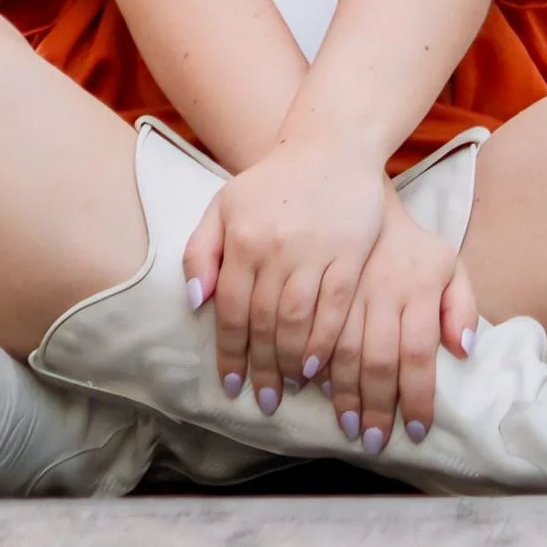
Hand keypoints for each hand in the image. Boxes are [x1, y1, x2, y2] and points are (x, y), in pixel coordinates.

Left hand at [182, 138, 389, 421]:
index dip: (230, 353)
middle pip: (264, 322)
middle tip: (265, 400)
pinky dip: (325, 339)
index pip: (232, 310)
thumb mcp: (223, 208)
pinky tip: (319, 364)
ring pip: (298, 319)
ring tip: (290, 386)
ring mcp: (314, 248)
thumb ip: (201, 252)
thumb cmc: (270, 184)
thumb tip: (197, 303)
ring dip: (292, 361)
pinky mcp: (350, 251)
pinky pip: (336, 306)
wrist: (330, 146)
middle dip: (262, 368)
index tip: (231, 386)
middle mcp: (274, 246)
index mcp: (241, 238)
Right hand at [324, 191, 478, 454]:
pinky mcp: (317, 282)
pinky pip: (311, 330)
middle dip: (376, 406)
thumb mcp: (448, 264)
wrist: (361, 197)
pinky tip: (313, 387)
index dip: (417, 397)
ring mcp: (346, 286)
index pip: (418, 352)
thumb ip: (461, 306)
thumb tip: (464, 350)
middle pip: (378, 358)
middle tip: (373, 441)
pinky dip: (312, 364)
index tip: (415, 432)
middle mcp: (382, 288)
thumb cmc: (410, 246)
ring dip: (342, 393)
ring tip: (346, 427)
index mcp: (418, 285)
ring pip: (340, 350)